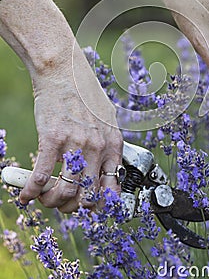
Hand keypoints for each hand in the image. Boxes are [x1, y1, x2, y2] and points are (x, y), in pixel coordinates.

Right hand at [19, 45, 122, 211]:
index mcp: (113, 144)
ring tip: (43, 199)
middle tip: (61, 203)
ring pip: (64, 192)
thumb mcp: (106, 120)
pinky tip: (25, 195)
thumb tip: (105, 169)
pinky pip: (40, 177)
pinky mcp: (52, 139)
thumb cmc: (84, 94)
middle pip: (86, 196)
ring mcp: (75, 144)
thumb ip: (107, 145)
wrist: (63, 71)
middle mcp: (97, 147)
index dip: (97, 205)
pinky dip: (30, 191)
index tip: (86, 207)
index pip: (111, 188)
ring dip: (51, 202)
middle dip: (72, 207)